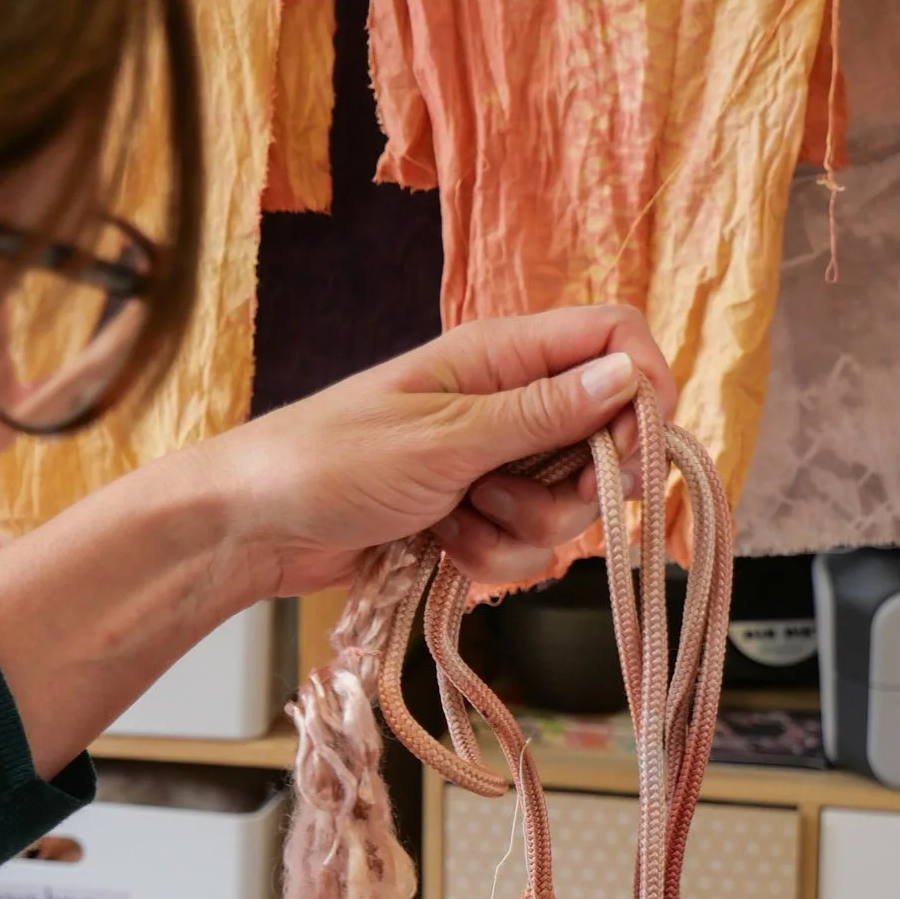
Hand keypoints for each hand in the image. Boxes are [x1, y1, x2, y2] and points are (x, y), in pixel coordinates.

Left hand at [213, 305, 676, 594]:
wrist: (257, 527)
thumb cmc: (331, 460)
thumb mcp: (446, 437)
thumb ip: (541, 415)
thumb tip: (627, 380)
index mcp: (502, 355)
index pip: (613, 341)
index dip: (643, 391)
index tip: (637, 451)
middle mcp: (508, 404)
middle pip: (603, 440)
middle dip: (574, 489)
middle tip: (513, 497)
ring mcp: (493, 465)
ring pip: (566, 507)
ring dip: (518, 531)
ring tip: (453, 519)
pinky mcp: (476, 517)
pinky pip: (525, 548)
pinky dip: (487, 557)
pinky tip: (438, 545)